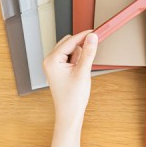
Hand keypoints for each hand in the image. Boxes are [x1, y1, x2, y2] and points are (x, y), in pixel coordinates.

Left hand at [43, 31, 97, 146]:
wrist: (69, 115)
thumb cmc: (72, 98)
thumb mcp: (83, 72)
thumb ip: (88, 52)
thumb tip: (92, 37)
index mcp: (52, 60)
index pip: (70, 41)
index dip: (84, 36)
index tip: (96, 31)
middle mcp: (50, 60)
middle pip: (69, 42)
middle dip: (81, 47)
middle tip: (90, 54)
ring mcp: (53, 65)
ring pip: (70, 49)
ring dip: (79, 54)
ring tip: (81, 69)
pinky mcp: (58, 68)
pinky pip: (70, 56)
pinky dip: (77, 59)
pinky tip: (80, 70)